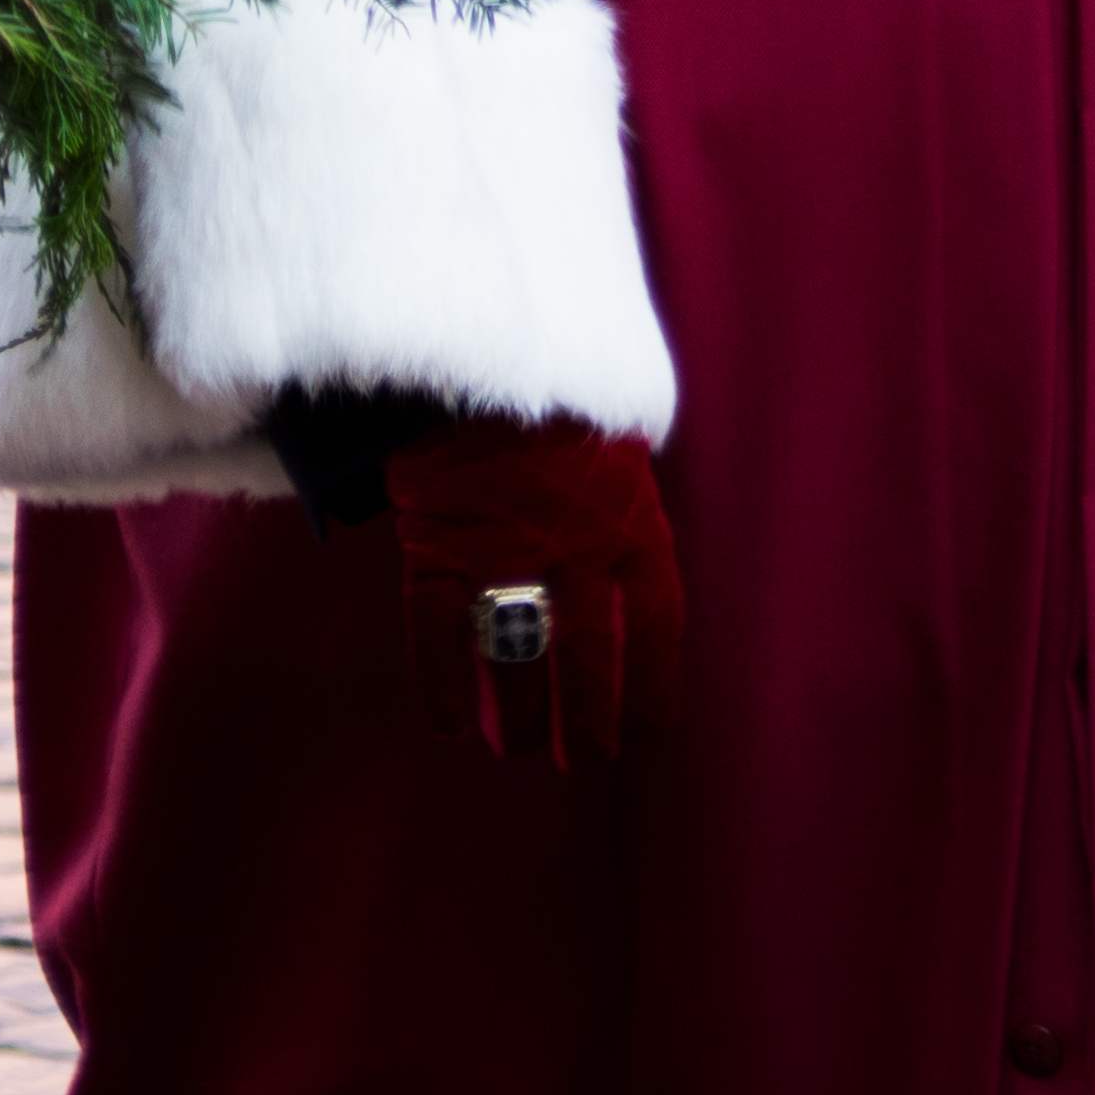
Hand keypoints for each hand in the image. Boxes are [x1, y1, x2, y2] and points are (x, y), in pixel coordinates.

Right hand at [384, 413, 683, 767]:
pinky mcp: (438, 538)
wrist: (477, 334)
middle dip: (585, 719)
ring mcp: (504, 542)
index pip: (655, 628)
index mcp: (633, 519)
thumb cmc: (555, 402)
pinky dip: (442, 681)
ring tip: (512, 748)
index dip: (650, 691)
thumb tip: (627, 607)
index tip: (641, 739)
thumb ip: (620, 525)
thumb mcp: (611, 455)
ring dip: (516, 713)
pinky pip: (440, 630)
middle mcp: (577, 542)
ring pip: (517, 653)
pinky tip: (447, 723)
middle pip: (588, 656)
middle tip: (577, 759)